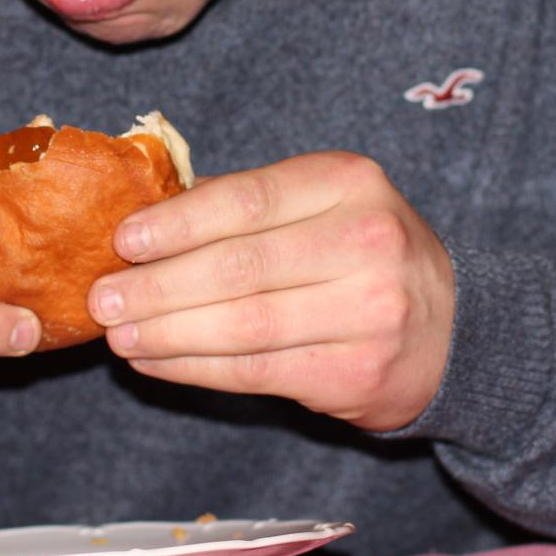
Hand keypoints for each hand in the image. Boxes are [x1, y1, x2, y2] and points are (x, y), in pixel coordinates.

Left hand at [85, 152, 454, 430]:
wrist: (453, 328)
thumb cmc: (363, 254)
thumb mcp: (324, 202)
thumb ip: (250, 205)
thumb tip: (145, 224)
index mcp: (350, 181)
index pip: (248, 200)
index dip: (177, 222)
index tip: (123, 240)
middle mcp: (366, 241)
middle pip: (240, 266)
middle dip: (158, 285)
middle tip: (102, 297)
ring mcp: (369, 311)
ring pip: (244, 325)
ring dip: (168, 332)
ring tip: (119, 333)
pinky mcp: (358, 373)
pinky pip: (257, 372)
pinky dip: (195, 368)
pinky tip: (156, 361)